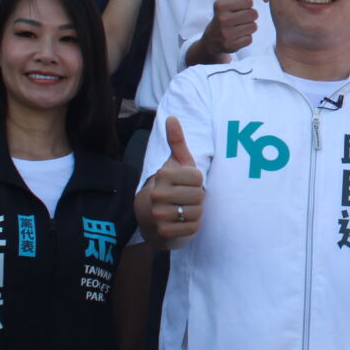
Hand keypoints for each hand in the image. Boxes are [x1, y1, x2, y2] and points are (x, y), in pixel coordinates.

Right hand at [146, 117, 204, 242]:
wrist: (150, 213)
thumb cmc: (171, 184)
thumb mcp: (176, 162)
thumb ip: (177, 141)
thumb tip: (172, 117)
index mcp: (163, 175)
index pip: (198, 178)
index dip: (198, 181)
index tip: (187, 182)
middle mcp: (157, 194)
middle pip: (198, 196)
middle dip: (197, 197)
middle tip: (186, 197)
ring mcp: (158, 214)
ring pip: (197, 213)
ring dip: (195, 212)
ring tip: (184, 208)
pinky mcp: (163, 232)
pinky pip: (192, 228)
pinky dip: (193, 225)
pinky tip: (182, 220)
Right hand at [201, 0, 257, 57]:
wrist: (211, 39)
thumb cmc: (222, 14)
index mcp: (221, 5)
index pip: (249, 2)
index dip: (246, 5)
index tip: (237, 9)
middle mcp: (222, 19)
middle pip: (254, 14)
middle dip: (249, 17)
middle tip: (240, 19)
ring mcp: (226, 33)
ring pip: (253, 27)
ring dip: (248, 28)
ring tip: (238, 28)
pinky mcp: (231, 46)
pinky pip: (250, 39)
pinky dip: (246, 38)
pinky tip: (236, 37)